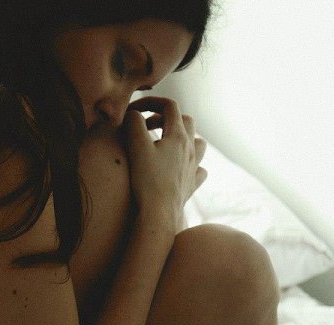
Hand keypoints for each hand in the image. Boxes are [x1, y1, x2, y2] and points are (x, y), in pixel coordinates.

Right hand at [121, 97, 206, 227]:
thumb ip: (134, 124)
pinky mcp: (192, 184)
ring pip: (199, 143)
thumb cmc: (147, 179)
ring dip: (184, 137)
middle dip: (165, 118)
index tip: (134, 110)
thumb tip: (133, 114)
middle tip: (147, 126)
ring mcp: (194, 167)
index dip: (151, 102)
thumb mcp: (136, 146)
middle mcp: (191, 148)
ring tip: (167, 143)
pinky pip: (200, 169)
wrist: (159, 213)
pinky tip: (180, 168)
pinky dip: (192, 163)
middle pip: (185, 121)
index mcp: (178, 136)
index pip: (169, 106)